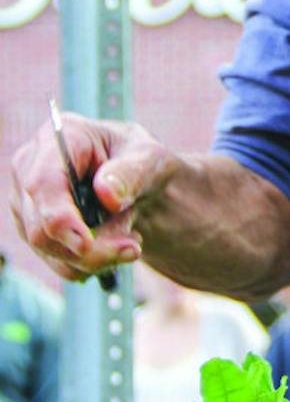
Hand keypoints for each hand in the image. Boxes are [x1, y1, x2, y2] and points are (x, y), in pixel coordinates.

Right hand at [9, 115, 172, 281]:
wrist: (139, 183)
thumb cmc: (142, 162)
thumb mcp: (150, 160)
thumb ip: (131, 174)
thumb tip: (106, 194)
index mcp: (60, 136)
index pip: (43, 183)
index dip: (59, 217)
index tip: (87, 244)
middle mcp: (31, 166)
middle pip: (40, 226)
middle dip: (89, 249)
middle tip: (133, 248)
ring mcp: (26, 200)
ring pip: (47, 249)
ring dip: (94, 258)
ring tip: (131, 241)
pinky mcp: (32, 227)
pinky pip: (55, 260)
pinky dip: (87, 264)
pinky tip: (113, 247)